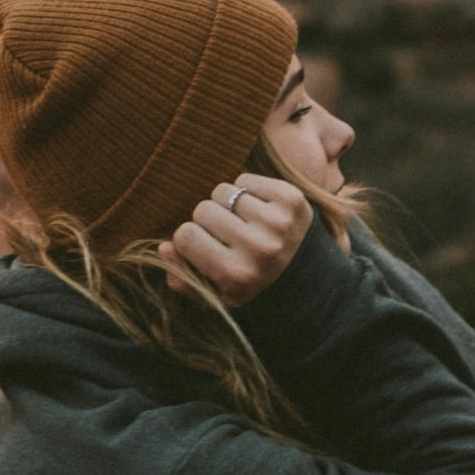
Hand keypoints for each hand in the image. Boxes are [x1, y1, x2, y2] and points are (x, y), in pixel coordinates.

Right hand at [158, 173, 313, 305]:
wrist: (310, 278)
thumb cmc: (253, 287)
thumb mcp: (217, 296)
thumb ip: (184, 277)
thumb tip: (163, 247)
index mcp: (237, 274)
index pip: (185, 235)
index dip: (189, 239)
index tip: (204, 248)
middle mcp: (259, 247)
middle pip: (203, 209)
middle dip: (209, 221)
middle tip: (227, 236)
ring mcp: (277, 221)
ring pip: (223, 191)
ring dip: (227, 204)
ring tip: (244, 224)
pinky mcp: (291, 198)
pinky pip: (246, 178)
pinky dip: (247, 191)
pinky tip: (259, 212)